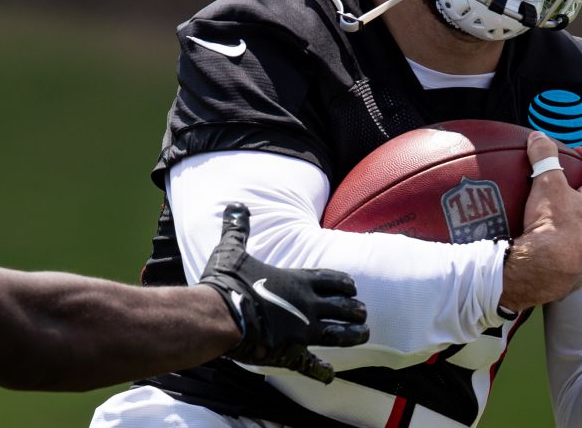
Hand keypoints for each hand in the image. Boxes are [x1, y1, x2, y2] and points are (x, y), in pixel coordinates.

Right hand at [198, 203, 368, 381]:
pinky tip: (331, 375)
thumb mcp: (232, 251)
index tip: (353, 286)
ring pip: (338, 333)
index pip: (331, 279)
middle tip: (363, 312)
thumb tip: (234, 206)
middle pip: (342, 306)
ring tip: (364, 334)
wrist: (218, 317)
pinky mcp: (290, 352)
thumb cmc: (226, 284)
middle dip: (355, 309)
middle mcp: (307, 305)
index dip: (344, 283)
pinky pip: (311, 364)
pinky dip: (321, 370)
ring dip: (353, 334)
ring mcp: (302, 331)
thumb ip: (237, 229)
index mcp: (297, 281)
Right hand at [499, 132, 581, 312]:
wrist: (545, 273)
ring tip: (550, 220)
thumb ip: (544, 157)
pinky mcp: (576, 274)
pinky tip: (543, 251)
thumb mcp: (546, 184)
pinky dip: (561, 251)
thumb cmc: (553, 225)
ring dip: (573, 225)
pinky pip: (571, 258)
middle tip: (565, 189)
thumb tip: (538, 137)